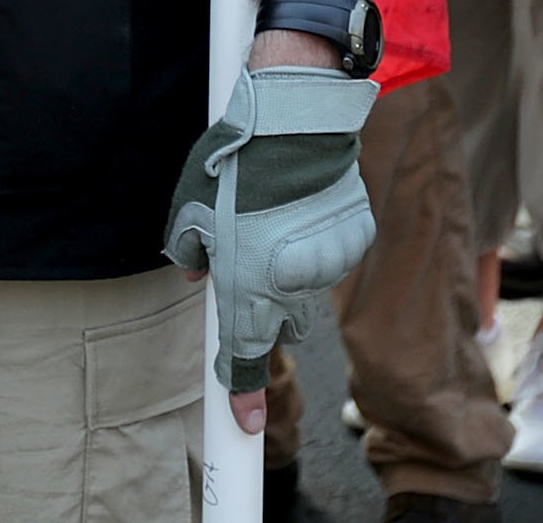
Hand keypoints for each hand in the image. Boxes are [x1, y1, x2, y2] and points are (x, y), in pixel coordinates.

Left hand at [165, 67, 377, 432]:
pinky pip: (331, 255)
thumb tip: (197, 272)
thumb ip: (189, 252)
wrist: (293, 119)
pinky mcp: (354, 240)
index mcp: (246, 288)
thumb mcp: (190, 208)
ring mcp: (327, 266)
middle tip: (250, 266)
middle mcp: (290, 288)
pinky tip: (303, 205)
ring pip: (306, 288)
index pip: (245, 360)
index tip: (242, 423)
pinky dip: (318, 242)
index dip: (241, 396)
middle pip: (279, 325)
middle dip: (264, 310)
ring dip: (291, 269)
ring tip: (275, 216)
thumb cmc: (236, 162)